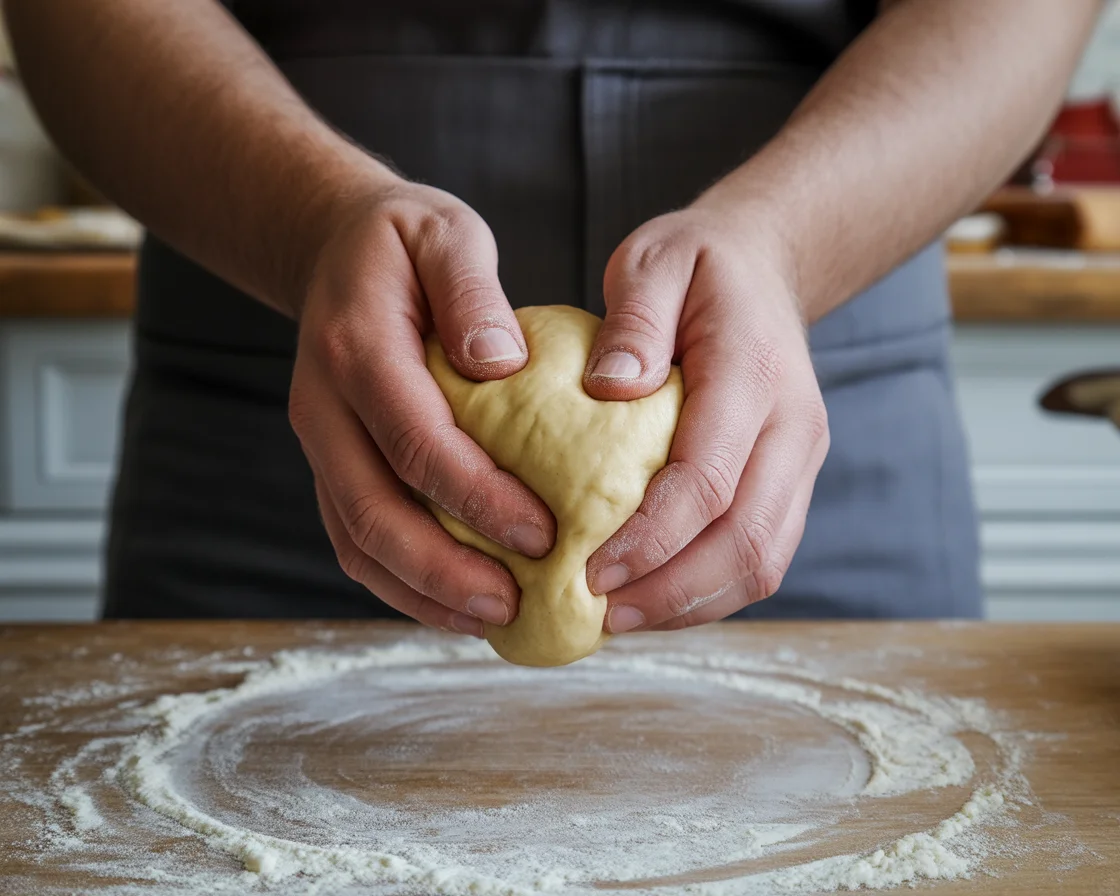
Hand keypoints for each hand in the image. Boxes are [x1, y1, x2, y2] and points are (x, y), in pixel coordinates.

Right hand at [289, 179, 555, 635]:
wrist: (332, 250)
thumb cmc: (405, 243)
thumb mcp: (446, 234)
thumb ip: (471, 291)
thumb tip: (502, 366)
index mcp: (354, 347)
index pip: (414, 439)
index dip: (476, 496)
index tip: (544, 534)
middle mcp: (322, 406)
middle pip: (372, 511)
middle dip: (444, 569)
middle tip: (516, 603)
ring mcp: (319, 442)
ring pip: (356, 540)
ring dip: (420, 591)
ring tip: (492, 620)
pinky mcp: (330, 464)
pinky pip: (354, 538)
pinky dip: (400, 581)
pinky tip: (456, 602)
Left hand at [582, 207, 828, 631]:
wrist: (766, 267)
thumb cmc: (696, 265)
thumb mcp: (654, 260)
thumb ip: (634, 317)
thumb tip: (608, 391)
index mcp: (756, 374)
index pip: (711, 480)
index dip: (653, 539)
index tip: (591, 572)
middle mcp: (794, 427)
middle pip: (747, 541)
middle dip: (670, 593)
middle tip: (598, 615)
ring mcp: (800, 460)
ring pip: (763, 562)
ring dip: (692, 604)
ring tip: (619, 620)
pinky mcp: (790, 482)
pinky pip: (762, 554)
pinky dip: (709, 590)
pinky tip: (653, 596)